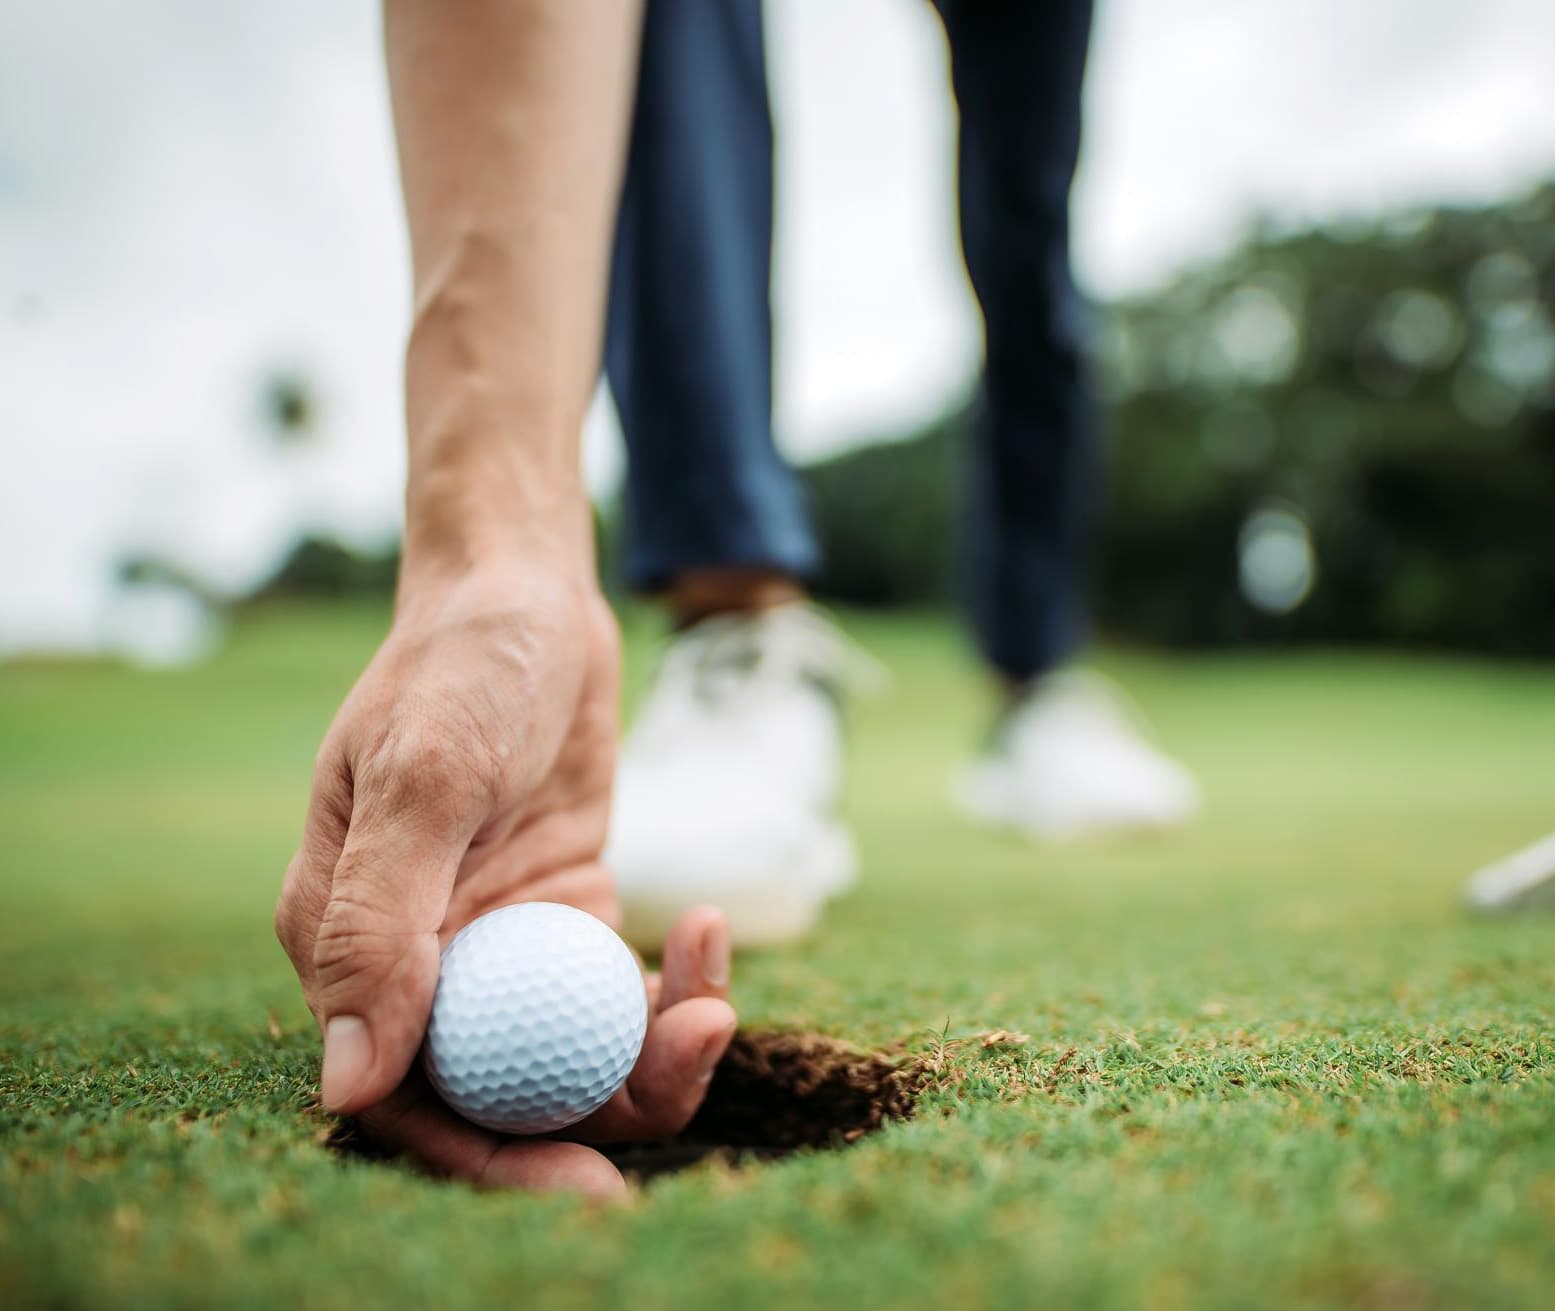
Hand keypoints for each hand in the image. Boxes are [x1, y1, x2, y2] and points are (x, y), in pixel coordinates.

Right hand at [275, 557, 736, 1198]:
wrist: (527, 597)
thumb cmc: (460, 665)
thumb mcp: (423, 775)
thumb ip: (380, 923)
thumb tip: (349, 1086)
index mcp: (350, 942)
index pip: (406, 1095)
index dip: (489, 1158)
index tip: (588, 1186)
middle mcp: (423, 960)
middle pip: (504, 1090)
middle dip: (596, 1118)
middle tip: (690, 1079)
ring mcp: (501, 942)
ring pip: (577, 1053)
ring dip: (655, 1049)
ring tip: (714, 998)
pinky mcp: (566, 914)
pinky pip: (622, 992)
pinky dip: (674, 983)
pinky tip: (709, 926)